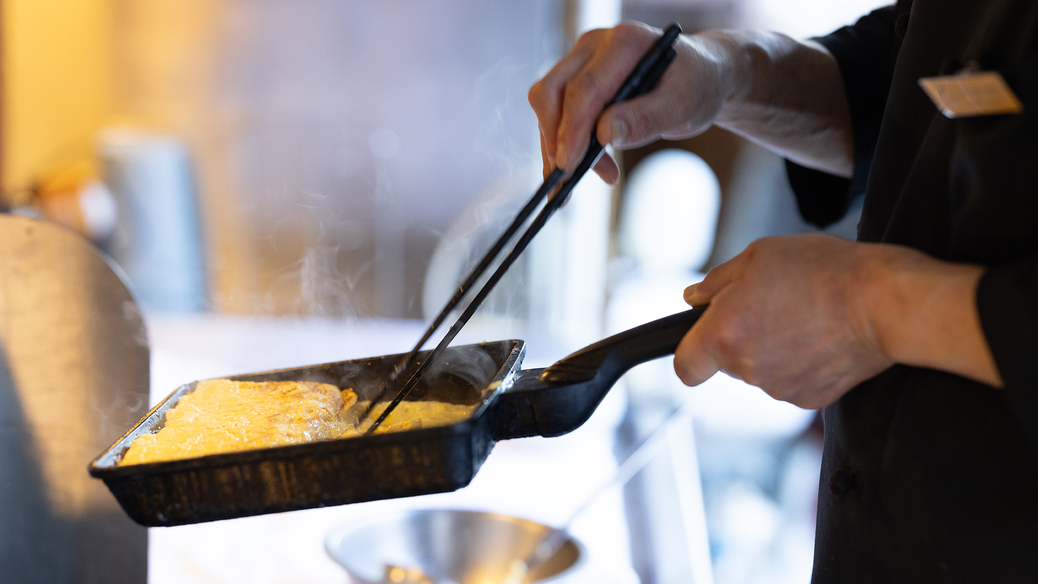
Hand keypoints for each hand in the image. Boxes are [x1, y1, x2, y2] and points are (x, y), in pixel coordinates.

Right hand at [528, 22, 733, 183]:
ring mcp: (582, 60)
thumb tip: (605, 134)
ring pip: (548, 105)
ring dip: (558, 147)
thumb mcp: (683, 106)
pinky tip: (581, 168)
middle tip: (566, 180)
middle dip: (555, 140)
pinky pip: (556, 113)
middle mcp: (595, 45)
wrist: (699, 75)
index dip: (571, 130)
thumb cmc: (695, 86)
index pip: (583, 88)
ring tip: (580, 182)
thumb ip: (646, 118)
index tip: (568, 165)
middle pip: (551, 92)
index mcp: (624, 43)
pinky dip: (563, 144)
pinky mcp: (576, 78)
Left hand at [675, 234, 893, 408]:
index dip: (691, 353)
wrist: (883, 303)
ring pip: (761, 371)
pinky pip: (792, 381)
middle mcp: (746, 369)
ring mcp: (779, 388)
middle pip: (727, 362)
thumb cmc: (823, 271)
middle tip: (774, 305)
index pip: (685, 367)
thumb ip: (717, 282)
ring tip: (805, 316)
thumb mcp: (759, 256)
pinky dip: (801, 364)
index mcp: (723, 334)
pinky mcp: (811, 400)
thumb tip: (693, 298)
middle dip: (741, 337)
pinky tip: (822, 337)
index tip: (703, 341)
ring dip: (773, 349)